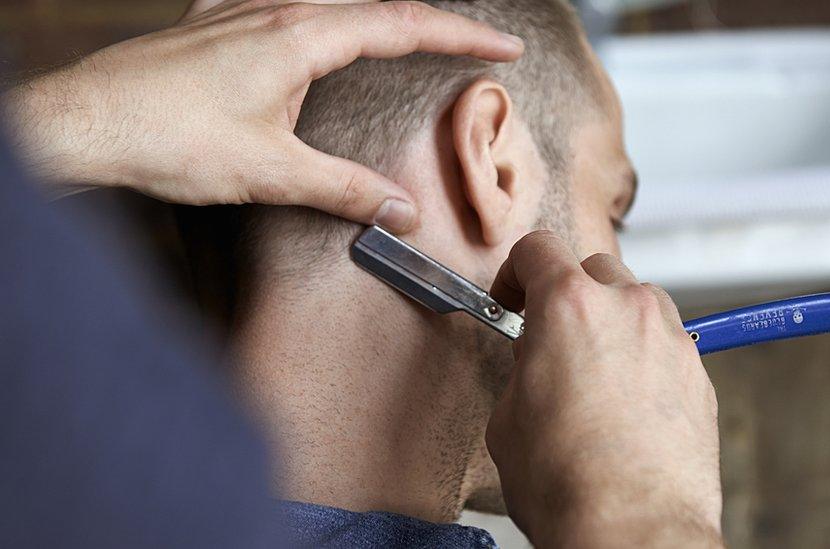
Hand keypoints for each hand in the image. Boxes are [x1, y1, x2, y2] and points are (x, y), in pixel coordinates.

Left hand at [3, 0, 522, 232]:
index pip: (404, 26)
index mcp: (300, 37)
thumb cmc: (169, 139)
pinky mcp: (211, 24)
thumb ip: (346, 190)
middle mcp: (275, 10)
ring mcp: (240, 10)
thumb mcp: (272, 173)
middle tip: (472, 45)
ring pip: (331, 2)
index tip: (505, 45)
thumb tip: (401, 211)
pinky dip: (319, 15)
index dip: (463, 35)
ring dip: (379, 18)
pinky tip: (306, 24)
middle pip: (376, 7)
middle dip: (433, 25)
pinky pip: (281, 4)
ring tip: (408, 36)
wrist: (85, 124)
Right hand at [487, 231, 723, 547]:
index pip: (538, 249)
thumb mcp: (508, 418)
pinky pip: (665, 343)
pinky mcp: (698, 373)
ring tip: (594, 370)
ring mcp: (670, 338)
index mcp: (568, 306)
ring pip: (637, 301)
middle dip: (569, 294)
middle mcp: (627, 309)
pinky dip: (645, 356)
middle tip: (552, 336)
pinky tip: (627, 400)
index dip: (516, 272)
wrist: (632, 530)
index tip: (514, 296)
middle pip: (594, 269)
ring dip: (612, 321)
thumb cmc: (568, 483)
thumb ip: (524, 366)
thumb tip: (537, 360)